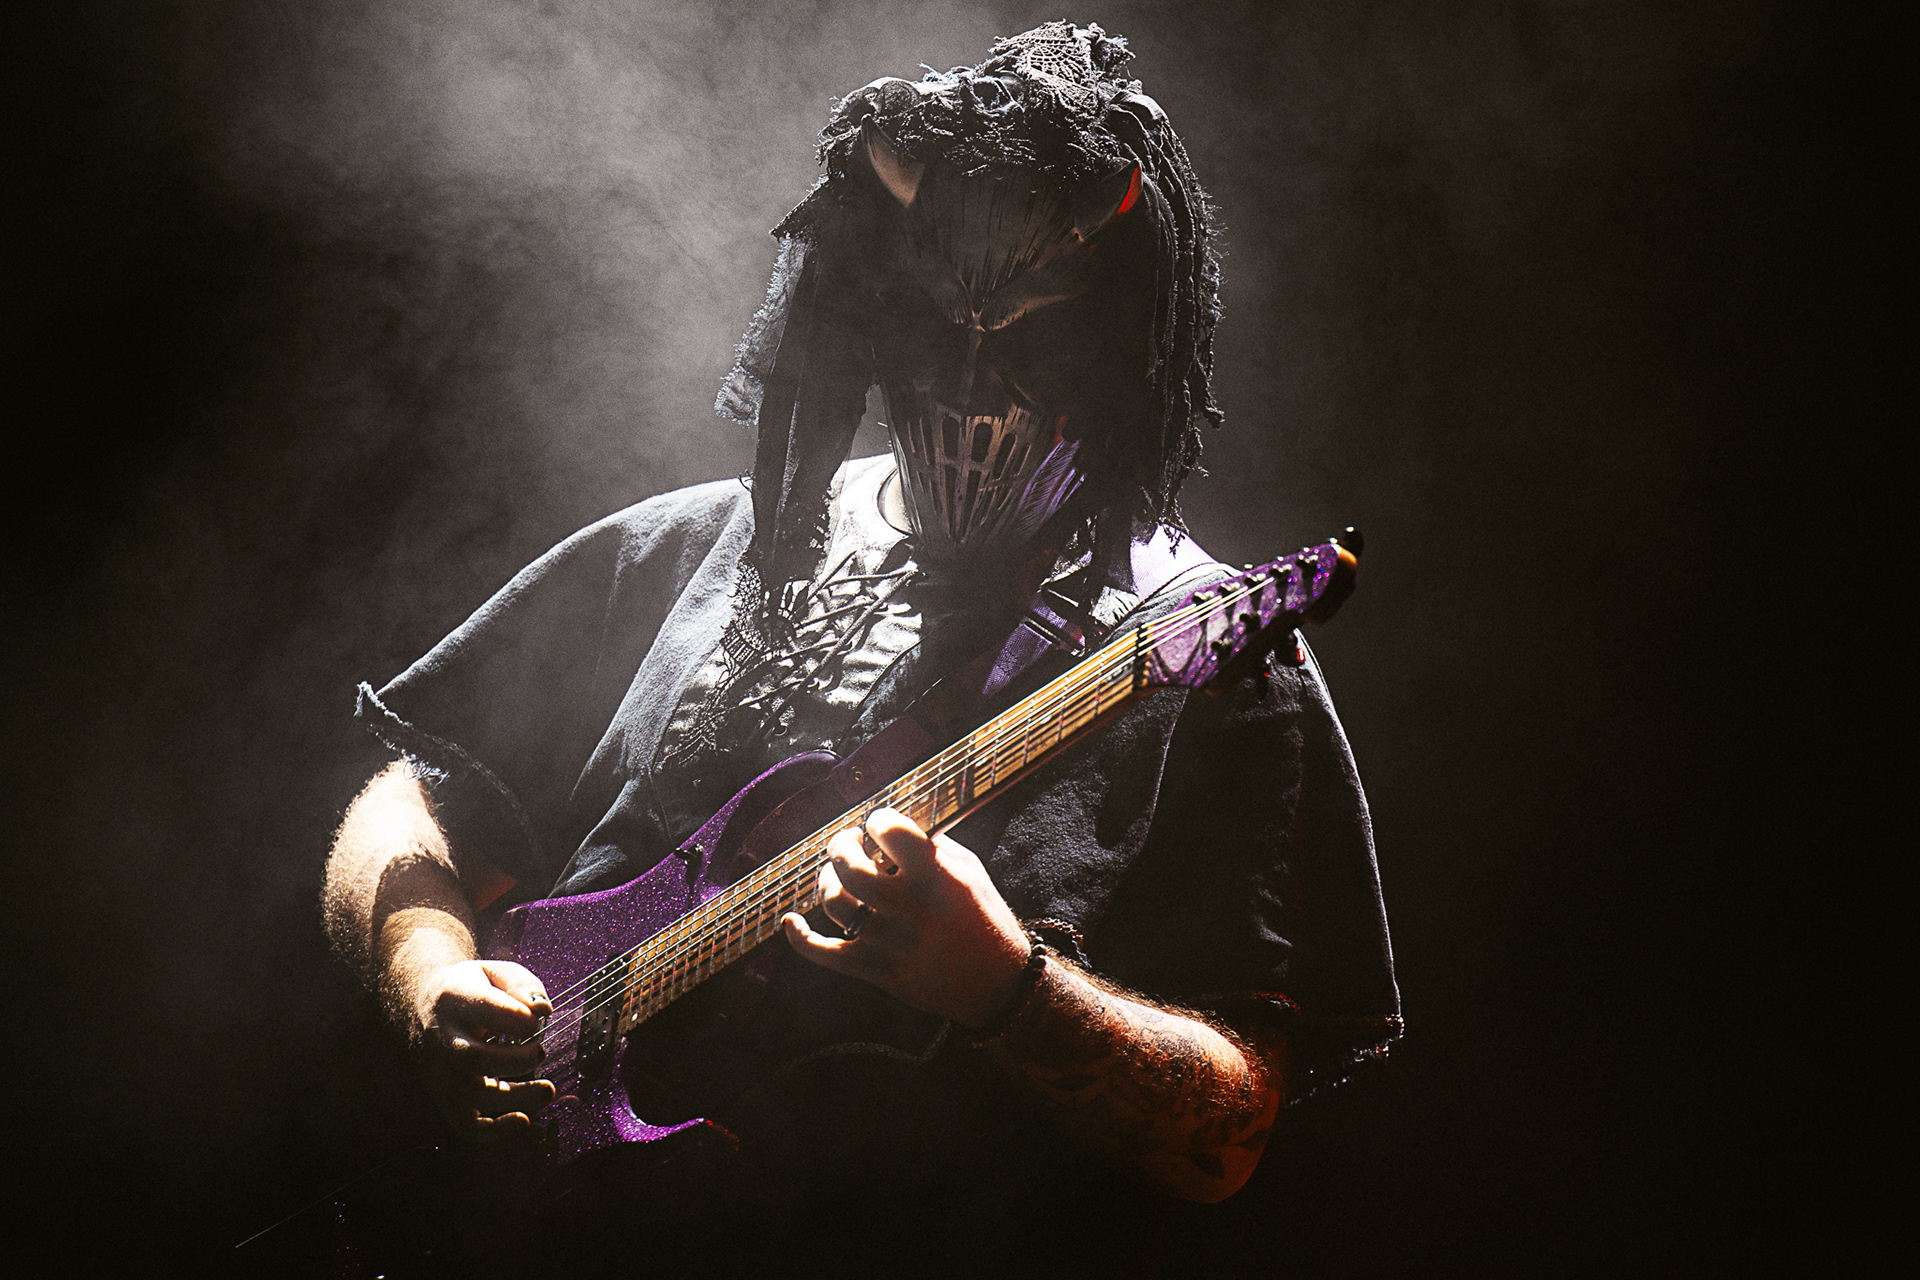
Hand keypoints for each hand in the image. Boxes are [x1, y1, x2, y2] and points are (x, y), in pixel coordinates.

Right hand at [409, 958, 556, 1141]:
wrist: (421, 1005)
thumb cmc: (469, 988)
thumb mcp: (495, 971)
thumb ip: (523, 984)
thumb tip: (542, 1010)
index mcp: (455, 998)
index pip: (486, 1008)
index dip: (520, 1018)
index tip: (537, 1019)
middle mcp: (443, 1037)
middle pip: (475, 1057)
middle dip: (517, 1059)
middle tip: (540, 1051)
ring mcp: (441, 1071)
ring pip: (472, 1094)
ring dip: (516, 1096)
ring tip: (547, 1089)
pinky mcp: (445, 1096)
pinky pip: (464, 1124)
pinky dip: (494, 1130)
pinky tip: (523, 1119)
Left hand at [782, 808, 1030, 1028]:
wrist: (995, 983)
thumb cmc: (984, 919)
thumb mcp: (970, 870)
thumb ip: (932, 845)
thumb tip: (894, 824)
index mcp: (936, 877)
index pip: (889, 830)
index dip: (878, 819)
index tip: (879, 823)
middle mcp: (909, 908)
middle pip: (850, 866)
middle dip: (841, 844)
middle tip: (847, 841)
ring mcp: (889, 942)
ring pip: (835, 903)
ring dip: (827, 882)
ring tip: (837, 875)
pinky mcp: (876, 971)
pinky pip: (825, 954)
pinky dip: (801, 938)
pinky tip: (790, 921)